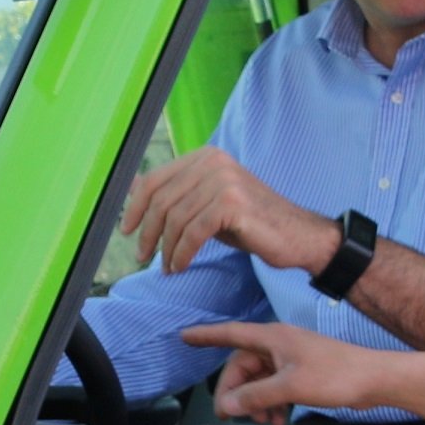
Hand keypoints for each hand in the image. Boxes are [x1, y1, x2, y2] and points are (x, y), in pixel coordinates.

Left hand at [121, 149, 338, 276]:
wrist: (297, 236)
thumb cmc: (251, 223)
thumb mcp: (208, 203)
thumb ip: (178, 194)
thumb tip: (133, 189)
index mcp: (206, 156)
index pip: (155, 179)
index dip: (135, 207)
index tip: (127, 231)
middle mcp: (214, 162)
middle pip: (162, 200)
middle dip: (148, 233)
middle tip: (142, 257)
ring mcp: (224, 181)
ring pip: (175, 219)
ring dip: (166, 249)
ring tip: (167, 267)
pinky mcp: (232, 204)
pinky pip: (193, 233)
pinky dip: (182, 254)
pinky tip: (180, 266)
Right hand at [183, 320, 380, 424]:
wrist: (374, 380)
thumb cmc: (335, 376)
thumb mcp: (290, 388)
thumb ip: (255, 396)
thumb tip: (226, 406)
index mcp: (272, 337)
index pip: (230, 334)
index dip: (206, 336)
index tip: (183, 336)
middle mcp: (278, 343)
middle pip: (242, 366)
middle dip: (237, 392)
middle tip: (231, 417)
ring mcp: (291, 357)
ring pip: (259, 379)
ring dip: (255, 402)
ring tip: (264, 423)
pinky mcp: (303, 372)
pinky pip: (275, 386)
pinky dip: (272, 403)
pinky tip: (279, 421)